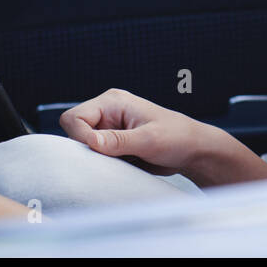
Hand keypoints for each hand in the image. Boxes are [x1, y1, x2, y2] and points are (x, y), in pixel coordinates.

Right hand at [60, 88, 212, 177]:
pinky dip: (101, 163)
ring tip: (120, 161)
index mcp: (113, 101)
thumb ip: (119, 141)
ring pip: (81, 146)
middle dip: (85, 148)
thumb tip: (91, 141)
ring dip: (95, 158)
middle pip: (74, 132)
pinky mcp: (112, 144)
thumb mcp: (149, 140)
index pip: (74, 118)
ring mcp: (108, 128)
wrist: (192, 150)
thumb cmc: (177, 138)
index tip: (97, 151)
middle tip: (110, 158)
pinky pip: (93, 155)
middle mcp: (107, 112)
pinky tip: (120, 165)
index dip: (79, 137)